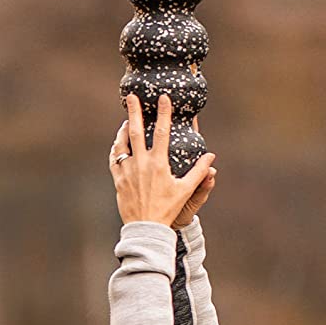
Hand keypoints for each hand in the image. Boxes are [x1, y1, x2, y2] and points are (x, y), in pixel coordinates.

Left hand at [108, 94, 215, 230]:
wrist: (146, 228)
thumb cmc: (167, 209)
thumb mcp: (185, 190)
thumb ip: (199, 171)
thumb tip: (211, 157)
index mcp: (158, 164)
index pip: (161, 132)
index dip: (163, 113)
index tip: (163, 98)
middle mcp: (140, 164)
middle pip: (135, 131)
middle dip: (134, 112)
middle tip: (131, 97)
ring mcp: (127, 171)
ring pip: (121, 144)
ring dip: (123, 130)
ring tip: (125, 120)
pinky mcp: (118, 180)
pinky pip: (114, 159)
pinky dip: (116, 148)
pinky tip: (118, 143)